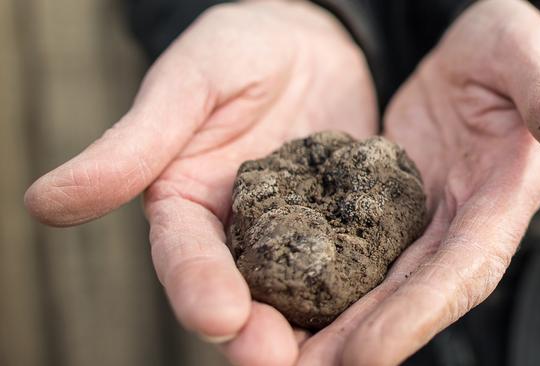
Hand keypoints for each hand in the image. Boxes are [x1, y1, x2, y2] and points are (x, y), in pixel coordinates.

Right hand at [24, 1, 375, 364]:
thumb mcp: (186, 86)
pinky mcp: (347, 227)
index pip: (186, 258)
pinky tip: (390, 310)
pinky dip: (369, 289)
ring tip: (337, 357)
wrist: (308, 41)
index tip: (218, 316)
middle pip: (245, 295)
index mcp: (191, 208)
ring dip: (314, 330)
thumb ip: (132, 146)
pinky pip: (359, 262)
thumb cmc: (237, 51)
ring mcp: (299, 236)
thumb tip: (43, 202)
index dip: (197, 288)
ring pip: (302, 294)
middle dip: (257, 333)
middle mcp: (242, 235)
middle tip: (278, 360)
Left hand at [297, 0, 539, 363]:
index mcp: (499, 201)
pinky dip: (324, 281)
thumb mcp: (526, 58)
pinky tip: (285, 301)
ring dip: (334, 325)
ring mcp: (422, 222)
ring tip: (286, 355)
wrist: (476, 57)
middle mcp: (458, 226)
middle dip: (361, 340)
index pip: (461, 271)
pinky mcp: (387, 209)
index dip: (417, 315)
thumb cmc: (508, 51)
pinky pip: (355, 251)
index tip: (366, 355)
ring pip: (377, 284)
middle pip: (409, 297)